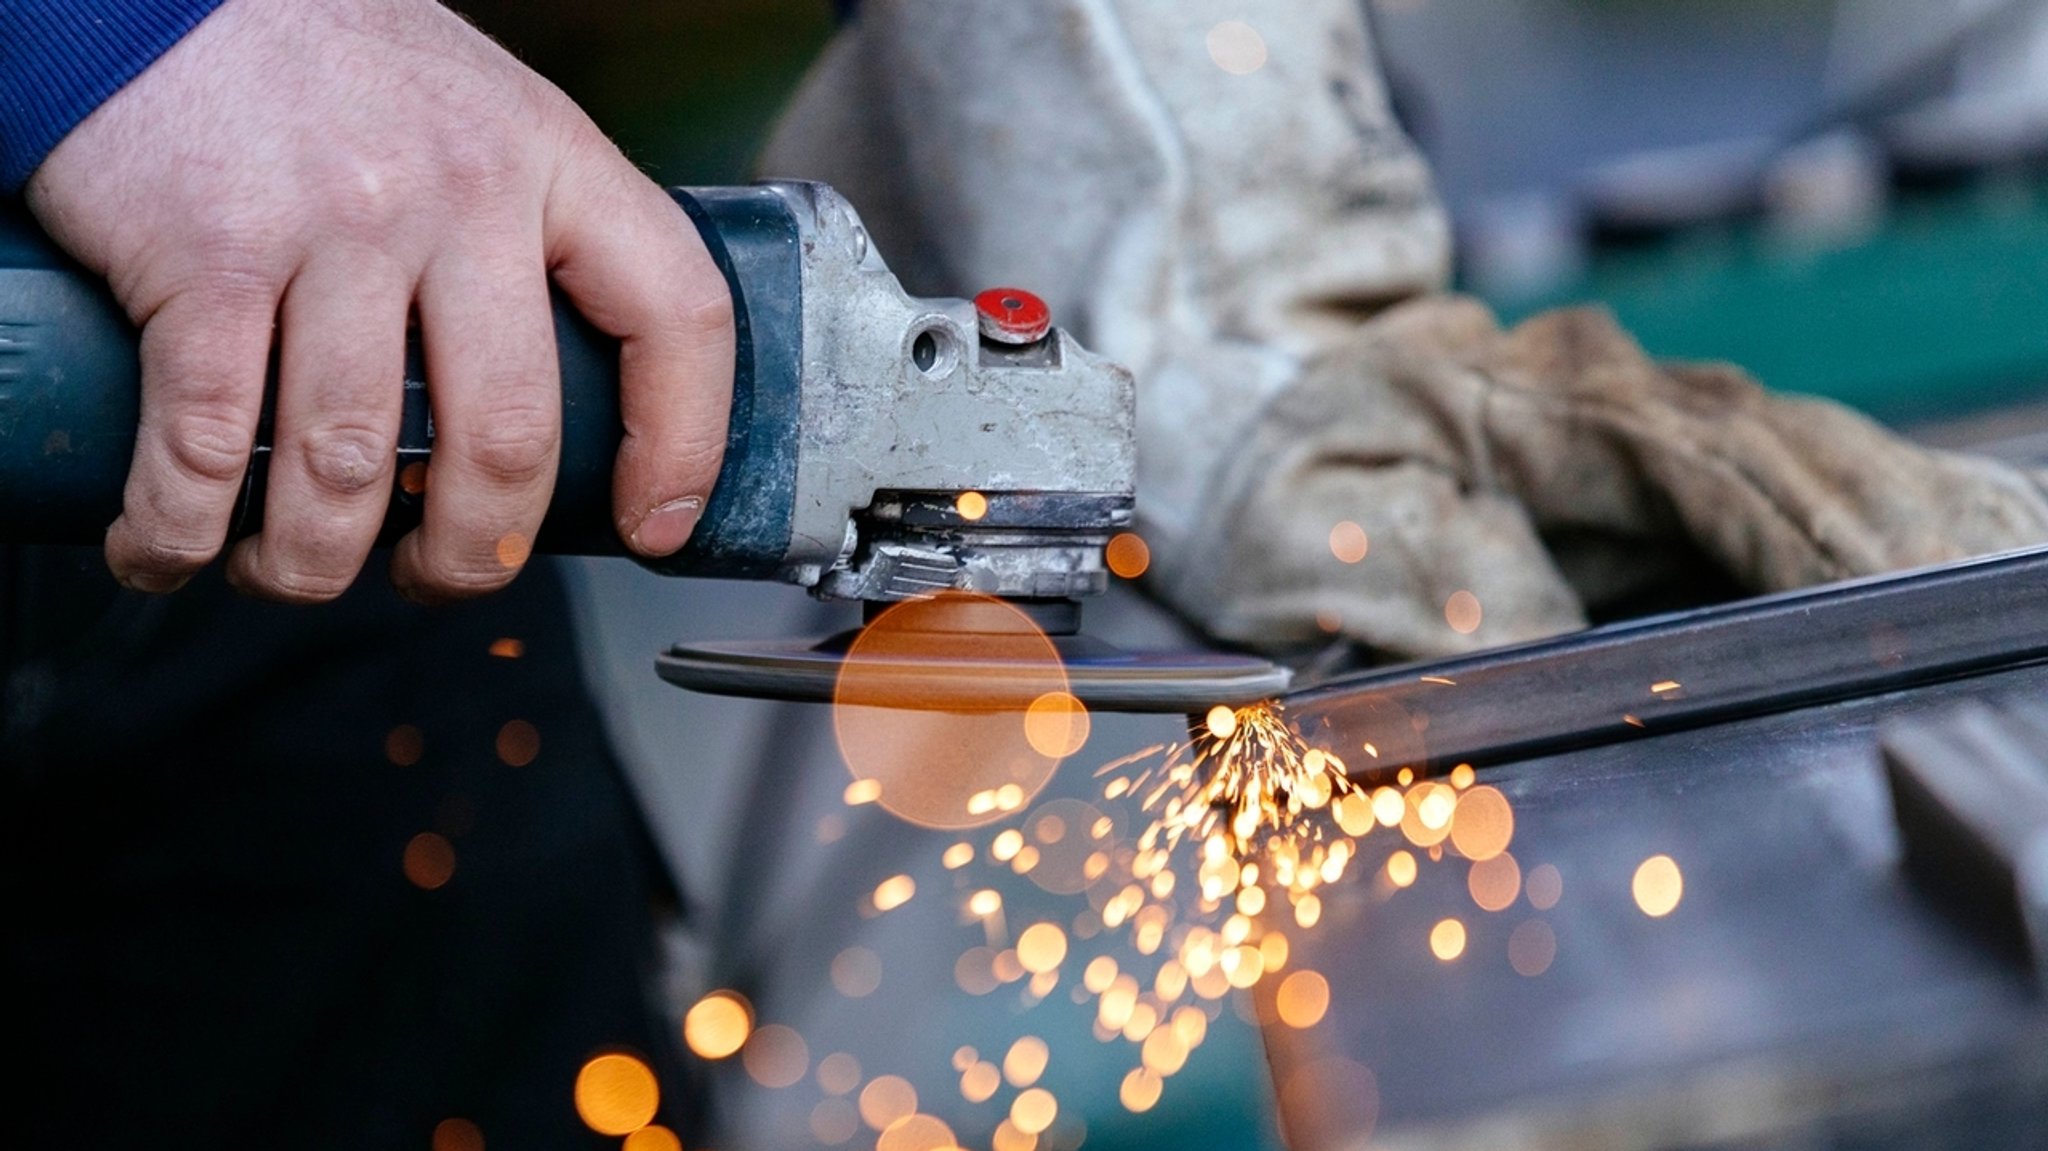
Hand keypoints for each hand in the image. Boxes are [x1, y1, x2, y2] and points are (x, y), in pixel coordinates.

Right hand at [26, 0, 733, 600]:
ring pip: (352, 468)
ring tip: (286, 572)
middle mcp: (459, 191)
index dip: (683, 445)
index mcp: (550, 159)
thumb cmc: (318, 66)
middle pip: (507, 440)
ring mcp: (335, 224)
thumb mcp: (475, 117)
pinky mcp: (207, 255)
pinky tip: (170, 550)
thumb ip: (526, 233)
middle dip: (472, 555)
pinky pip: (208, 444)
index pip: (675, 315)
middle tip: (438, 576)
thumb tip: (547, 404)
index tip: (654, 524)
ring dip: (313, 564)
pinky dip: (179, 531)